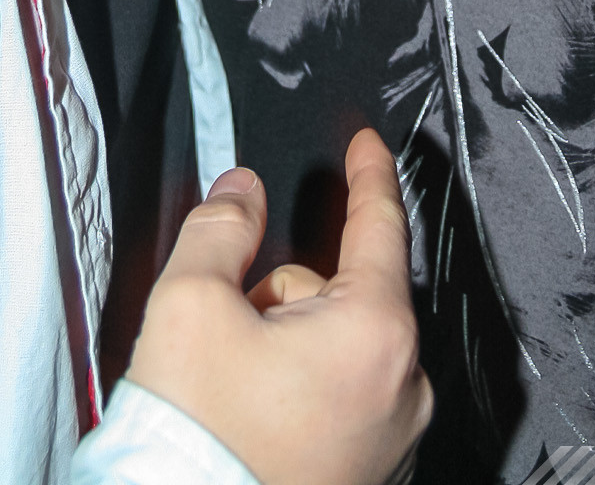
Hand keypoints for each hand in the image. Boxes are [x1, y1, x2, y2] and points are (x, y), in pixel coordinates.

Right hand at [127, 128, 431, 484]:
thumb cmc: (197, 437)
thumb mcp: (190, 304)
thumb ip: (222, 226)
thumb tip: (243, 191)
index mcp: (374, 332)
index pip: (380, 225)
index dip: (369, 174)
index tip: (366, 143)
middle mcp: (403, 388)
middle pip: (341, 293)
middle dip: (283, 294)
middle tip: (227, 333)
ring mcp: (392, 442)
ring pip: (337, 348)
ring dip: (287, 345)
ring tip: (231, 392)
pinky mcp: (371, 478)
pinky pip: (340, 399)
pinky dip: (299, 391)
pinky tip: (251, 421)